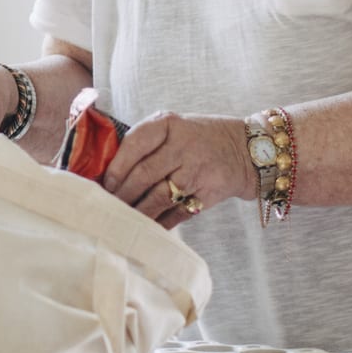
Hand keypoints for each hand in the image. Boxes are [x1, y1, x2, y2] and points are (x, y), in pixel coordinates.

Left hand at [101, 113, 254, 229]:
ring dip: (137, 212)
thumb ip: (145, 143)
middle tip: (108, 205)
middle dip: (121, 194)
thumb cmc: (199, 138)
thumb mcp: (174, 127)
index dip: (116, 167)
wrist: (246, 150)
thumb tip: (108, 172)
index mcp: (168, 124)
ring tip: (123, 218)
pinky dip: (159, 224)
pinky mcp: (207, 195)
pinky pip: (176, 214)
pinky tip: (146, 227)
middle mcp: (182, 146)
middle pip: (143, 175)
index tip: (105, 183)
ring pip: (157, 198)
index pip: (134, 144)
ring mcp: (196, 171)